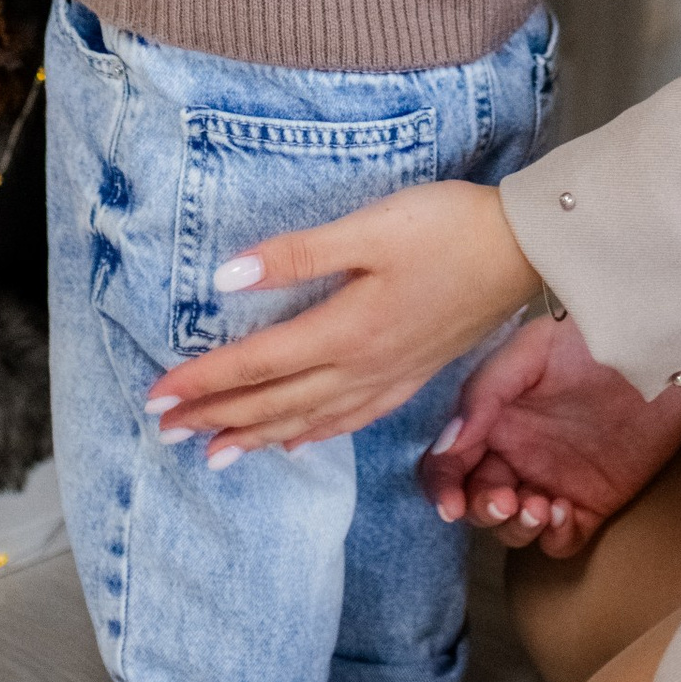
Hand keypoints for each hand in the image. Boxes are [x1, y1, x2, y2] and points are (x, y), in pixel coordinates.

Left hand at [147, 179, 539, 455]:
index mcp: (345, 331)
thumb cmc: (446, 228)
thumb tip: (225, 278)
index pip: (257, 364)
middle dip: (216, 416)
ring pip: (308, 421)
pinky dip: (314, 436)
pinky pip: (350, 421)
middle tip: (165, 431)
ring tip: (215, 454)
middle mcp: (361, 368)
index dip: (203, 380)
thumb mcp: (370, 227)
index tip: (157, 395)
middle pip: (275, 402)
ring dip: (257, 437)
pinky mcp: (411, 377)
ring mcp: (388, 378)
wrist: (523, 251)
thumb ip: (298, 254)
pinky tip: (297, 443)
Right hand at [418, 309, 680, 559]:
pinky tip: (565, 511)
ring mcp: (554, 480)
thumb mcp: (532, 350)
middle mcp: (517, 454)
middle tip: (506, 499)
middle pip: (476, 501)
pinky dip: (554, 537)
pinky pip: (561, 540)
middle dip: (482, 509)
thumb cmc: (593, 340)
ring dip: (516, 527)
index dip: (441, 486)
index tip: (450, 503)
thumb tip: (446, 445)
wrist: (661, 351)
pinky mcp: (592, 503)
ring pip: (514, 527)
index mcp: (494, 417)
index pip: (449, 461)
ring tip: (540, 505)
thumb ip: (484, 393)